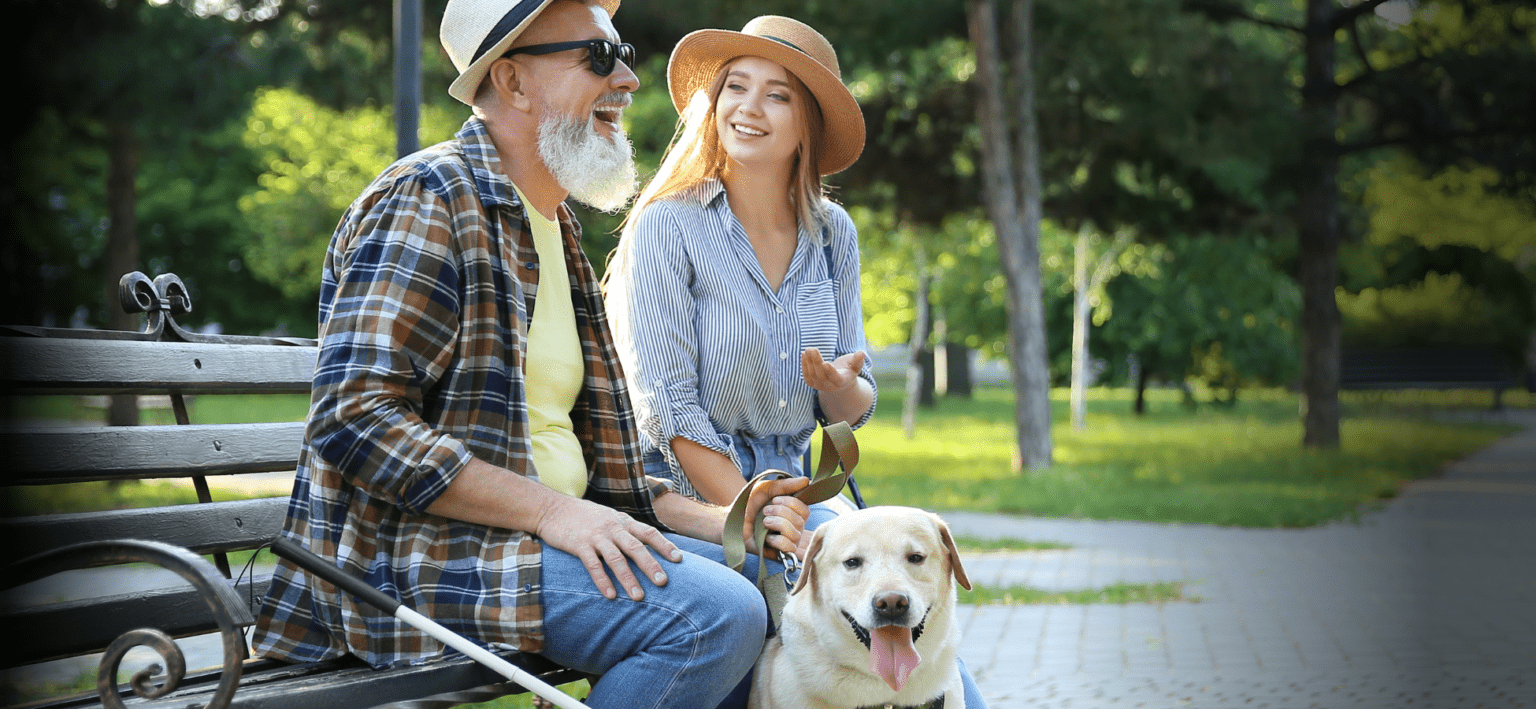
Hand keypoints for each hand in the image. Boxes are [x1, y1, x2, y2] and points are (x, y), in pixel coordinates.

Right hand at [533, 495, 682, 600]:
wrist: (552, 508)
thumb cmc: (584, 516)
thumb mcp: (609, 517)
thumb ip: (626, 530)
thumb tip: (647, 546)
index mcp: (622, 521)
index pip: (648, 533)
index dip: (664, 546)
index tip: (678, 560)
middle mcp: (612, 528)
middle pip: (636, 547)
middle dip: (650, 565)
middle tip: (663, 582)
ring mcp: (595, 536)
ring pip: (616, 559)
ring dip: (628, 579)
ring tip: (639, 597)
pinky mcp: (578, 545)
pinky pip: (593, 565)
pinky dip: (602, 581)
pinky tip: (610, 595)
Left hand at [736, 476, 811, 559]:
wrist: (734, 519)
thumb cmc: (751, 504)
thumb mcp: (767, 489)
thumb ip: (786, 485)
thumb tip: (806, 480)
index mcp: (794, 513)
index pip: (805, 510)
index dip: (792, 503)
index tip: (775, 500)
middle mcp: (795, 528)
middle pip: (800, 522)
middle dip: (781, 512)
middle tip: (765, 511)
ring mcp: (788, 542)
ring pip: (795, 534)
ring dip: (777, 524)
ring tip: (764, 522)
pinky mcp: (780, 554)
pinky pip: (788, 548)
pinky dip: (776, 540)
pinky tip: (766, 537)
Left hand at [801, 348, 865, 392]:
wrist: (839, 379)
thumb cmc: (849, 369)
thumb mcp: (855, 364)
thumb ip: (858, 360)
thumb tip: (861, 353)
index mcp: (842, 381)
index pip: (835, 378)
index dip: (830, 372)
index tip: (825, 363)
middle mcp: (830, 386)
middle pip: (821, 375)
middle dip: (816, 361)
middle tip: (812, 349)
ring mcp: (819, 386)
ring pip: (812, 375)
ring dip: (809, 361)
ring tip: (808, 349)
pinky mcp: (812, 383)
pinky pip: (806, 375)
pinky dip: (804, 365)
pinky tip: (804, 354)